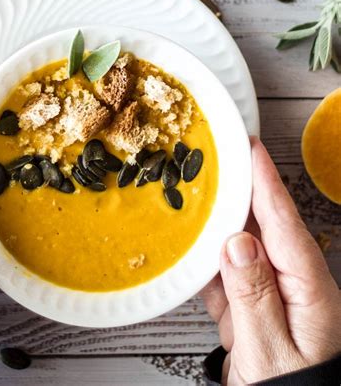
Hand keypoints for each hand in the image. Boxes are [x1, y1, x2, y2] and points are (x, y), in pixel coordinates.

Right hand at [203, 138, 340, 384]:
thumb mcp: (270, 352)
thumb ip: (253, 296)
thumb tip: (237, 241)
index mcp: (309, 292)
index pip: (285, 224)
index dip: (266, 182)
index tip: (250, 147)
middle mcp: (292, 290)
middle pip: (264, 228)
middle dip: (242, 191)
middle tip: (219, 156)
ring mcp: (271, 302)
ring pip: (241, 251)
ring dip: (219, 223)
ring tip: (199, 191)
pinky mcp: (250, 319)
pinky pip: (226, 279)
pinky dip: (207, 262)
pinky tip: (189, 246)